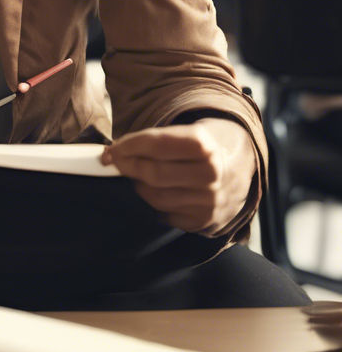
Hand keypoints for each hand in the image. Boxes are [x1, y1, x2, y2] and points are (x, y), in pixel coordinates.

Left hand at [100, 119, 256, 236]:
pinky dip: (153, 204)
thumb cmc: (204, 145)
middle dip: (128, 167)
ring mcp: (209, 201)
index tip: (111, 149)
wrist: (240, 166)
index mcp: (205, 145)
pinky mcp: (205, 221)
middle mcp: (210, 174)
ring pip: (156, 197)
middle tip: (116, 163)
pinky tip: (154, 191)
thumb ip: (156, 141)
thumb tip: (113, 154)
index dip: (128, 146)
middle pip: (154, 173)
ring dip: (138, 186)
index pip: (157, 144)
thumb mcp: (189, 130)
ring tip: (136, 176)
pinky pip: (165, 214)